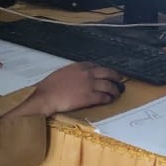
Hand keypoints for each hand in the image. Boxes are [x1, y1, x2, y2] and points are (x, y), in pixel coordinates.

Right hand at [7, 62, 123, 117]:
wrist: (46, 96)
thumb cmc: (50, 86)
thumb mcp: (63, 72)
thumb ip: (74, 72)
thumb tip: (78, 76)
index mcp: (80, 66)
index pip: (97, 66)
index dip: (104, 70)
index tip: (107, 73)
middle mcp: (88, 74)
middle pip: (108, 73)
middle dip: (116, 76)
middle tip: (120, 79)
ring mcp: (90, 85)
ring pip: (109, 86)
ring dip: (115, 90)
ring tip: (117, 93)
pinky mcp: (90, 97)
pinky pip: (104, 97)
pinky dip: (108, 98)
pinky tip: (110, 100)